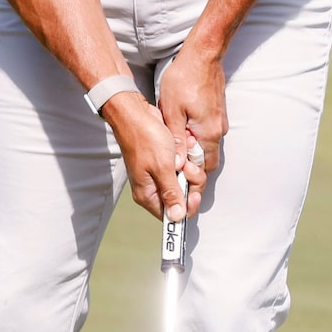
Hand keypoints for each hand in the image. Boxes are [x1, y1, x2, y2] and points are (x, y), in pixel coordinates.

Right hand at [102, 93, 193, 218]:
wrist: (137, 114)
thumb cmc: (144, 138)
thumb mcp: (162, 167)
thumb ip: (171, 192)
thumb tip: (176, 217)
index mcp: (148, 194)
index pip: (172, 215)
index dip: (187, 206)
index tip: (194, 193)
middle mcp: (153, 187)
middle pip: (183, 197)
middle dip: (192, 183)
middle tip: (188, 167)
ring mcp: (159, 175)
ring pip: (186, 181)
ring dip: (191, 168)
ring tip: (186, 154)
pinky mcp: (165, 163)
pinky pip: (184, 168)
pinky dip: (188, 159)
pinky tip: (185, 148)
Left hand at [154, 42, 227, 210]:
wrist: (204, 56)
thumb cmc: (185, 80)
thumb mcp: (172, 111)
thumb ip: (174, 140)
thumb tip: (174, 164)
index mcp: (207, 134)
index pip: (203, 169)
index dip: (192, 182)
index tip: (181, 189)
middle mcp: (217, 132)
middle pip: (206, 162)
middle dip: (192, 171)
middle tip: (175, 175)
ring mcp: (219, 123)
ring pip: (206, 149)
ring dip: (191, 155)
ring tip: (173, 153)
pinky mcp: (216, 115)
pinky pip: (206, 136)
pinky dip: (195, 142)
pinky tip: (180, 135)